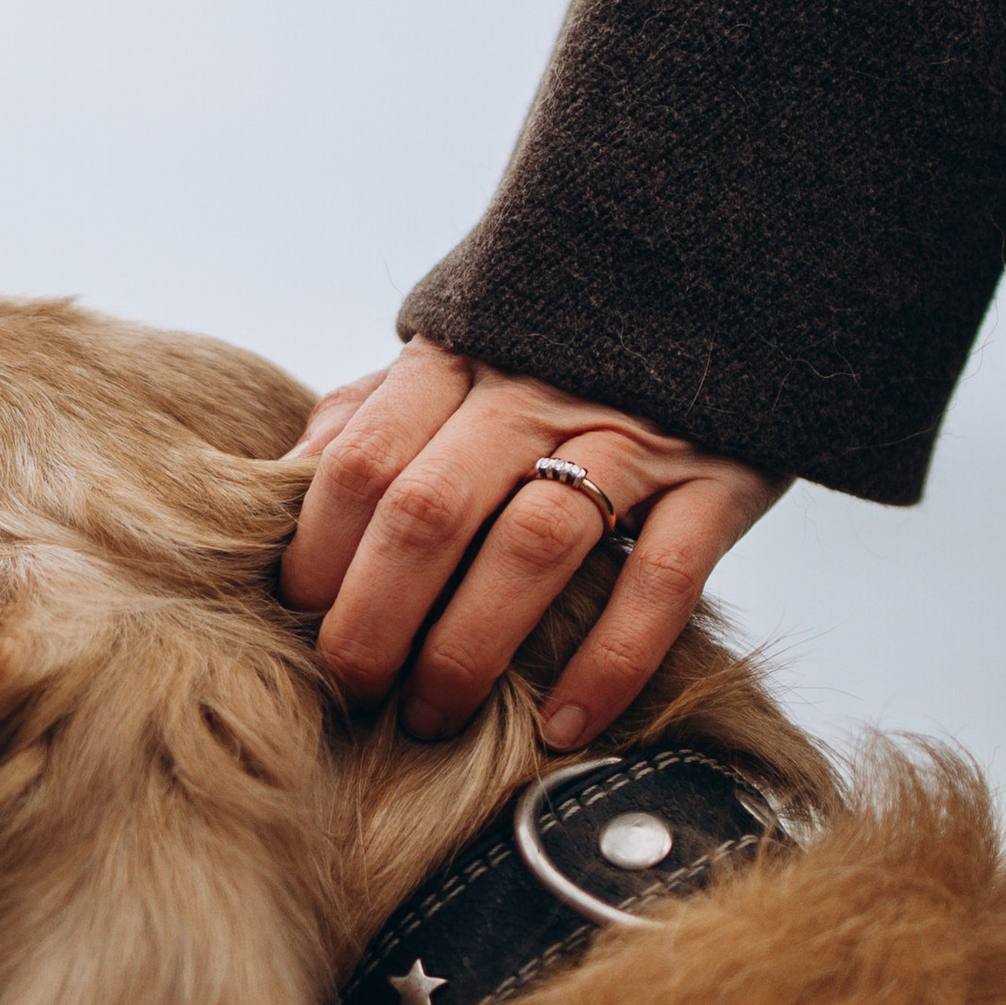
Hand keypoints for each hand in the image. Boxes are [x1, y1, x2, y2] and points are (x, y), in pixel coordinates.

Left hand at [281, 343, 782, 746]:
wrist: (728, 281)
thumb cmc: (562, 354)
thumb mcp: (462, 357)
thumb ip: (373, 416)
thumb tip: (277, 488)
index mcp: (460, 357)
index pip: (362, 460)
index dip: (318, 552)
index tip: (295, 623)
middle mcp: (538, 388)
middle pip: (429, 509)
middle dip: (374, 618)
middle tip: (351, 692)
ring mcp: (635, 430)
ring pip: (532, 544)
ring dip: (470, 646)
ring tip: (433, 716)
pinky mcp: (722, 475)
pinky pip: (660, 578)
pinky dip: (608, 660)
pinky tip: (564, 724)